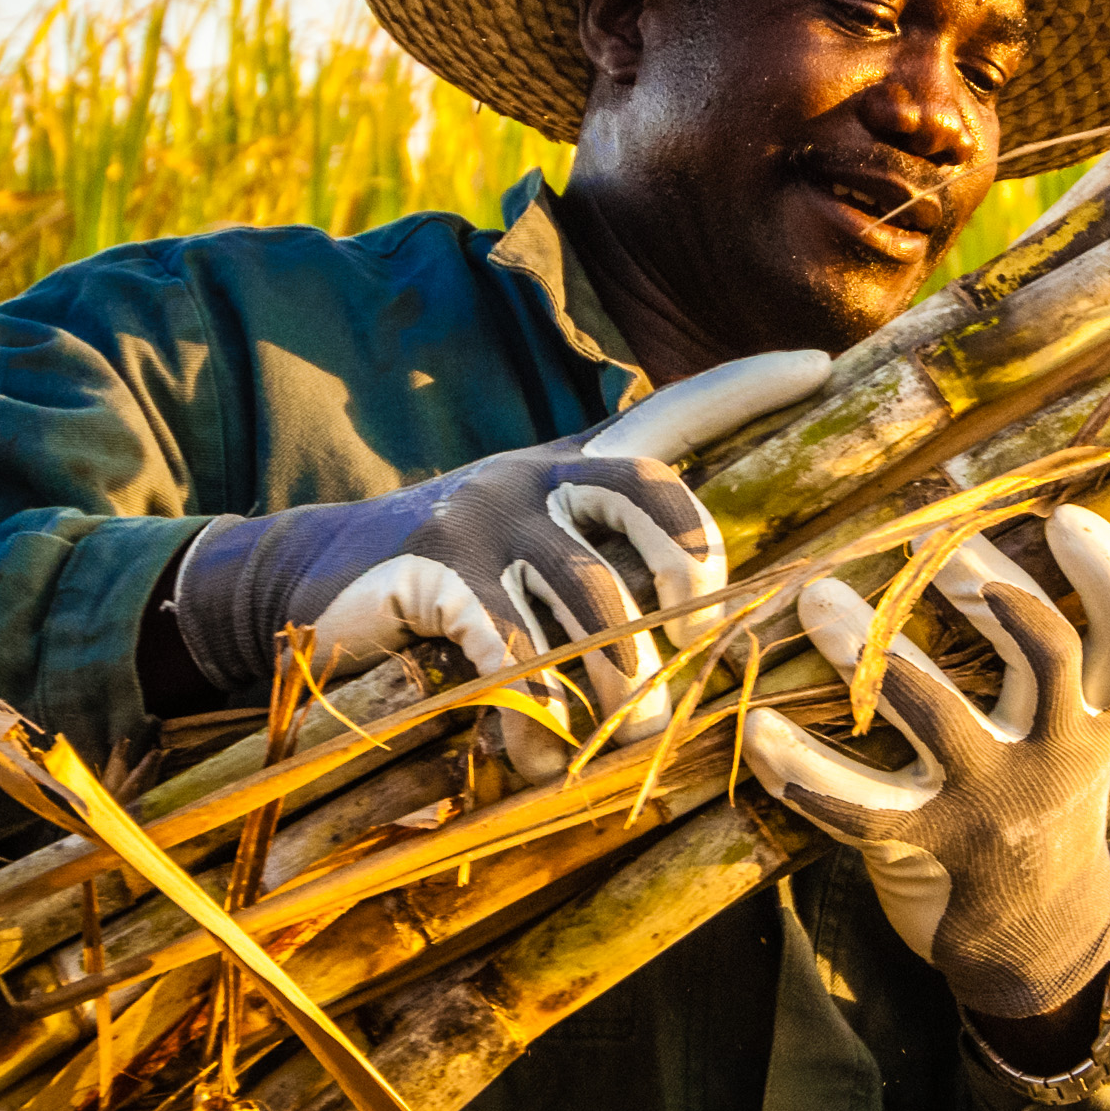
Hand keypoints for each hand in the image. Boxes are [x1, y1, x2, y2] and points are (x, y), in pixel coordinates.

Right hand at [170, 349, 827, 776]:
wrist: (292, 585)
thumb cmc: (437, 588)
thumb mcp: (520, 558)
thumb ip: (596, 575)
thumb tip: (682, 647)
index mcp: (565, 467)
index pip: (668, 416)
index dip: (740, 387)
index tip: (816, 364)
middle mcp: (531, 473)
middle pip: (654, 505)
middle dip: (690, 590)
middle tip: (690, 658)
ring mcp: (481, 515)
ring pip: (593, 601)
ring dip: (618, 685)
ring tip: (623, 735)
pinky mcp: (432, 571)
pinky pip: (514, 645)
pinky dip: (534, 708)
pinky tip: (531, 746)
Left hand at [741, 505, 1109, 1019]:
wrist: (1040, 942)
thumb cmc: (1042, 808)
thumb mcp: (1075, 737)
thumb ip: (1057, 666)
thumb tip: (985, 549)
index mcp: (1095, 721)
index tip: (1066, 514)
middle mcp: (1058, 755)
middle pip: (1044, 653)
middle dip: (985, 586)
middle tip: (926, 542)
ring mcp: (995, 802)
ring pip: (939, 714)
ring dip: (876, 650)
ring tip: (820, 600)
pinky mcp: (935, 846)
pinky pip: (862, 806)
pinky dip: (805, 769)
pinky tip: (757, 732)